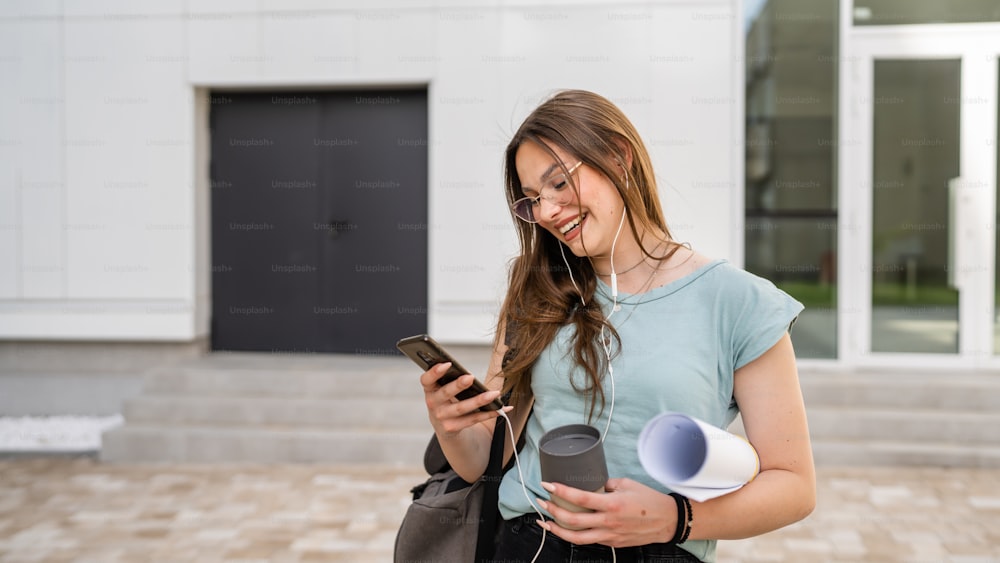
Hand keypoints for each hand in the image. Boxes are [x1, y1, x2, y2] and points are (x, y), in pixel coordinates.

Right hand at [420, 362, 509, 437]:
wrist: (446, 428)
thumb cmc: (450, 400)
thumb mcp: (447, 388)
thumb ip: (456, 376)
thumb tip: (485, 361)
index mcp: (430, 389)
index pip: (426, 379)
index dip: (435, 372)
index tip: (448, 364)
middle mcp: (433, 404)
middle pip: (445, 393)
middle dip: (458, 385)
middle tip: (470, 377)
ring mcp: (441, 417)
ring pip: (461, 408)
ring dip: (479, 400)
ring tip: (494, 394)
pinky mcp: (452, 428)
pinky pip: (473, 420)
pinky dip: (489, 413)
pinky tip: (501, 408)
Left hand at [535, 478, 676, 547]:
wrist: (667, 521)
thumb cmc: (649, 500)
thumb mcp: (627, 484)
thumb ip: (606, 484)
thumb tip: (590, 484)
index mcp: (612, 504)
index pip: (579, 498)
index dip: (560, 491)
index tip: (547, 485)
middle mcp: (608, 521)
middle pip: (572, 520)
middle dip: (552, 510)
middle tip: (541, 501)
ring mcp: (609, 535)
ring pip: (576, 537)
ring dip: (557, 529)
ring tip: (545, 522)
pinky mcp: (612, 543)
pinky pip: (588, 540)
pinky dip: (574, 535)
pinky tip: (565, 529)